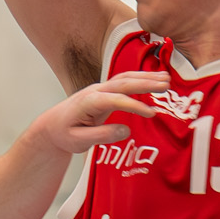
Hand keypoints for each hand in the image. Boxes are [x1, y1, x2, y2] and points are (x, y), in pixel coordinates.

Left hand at [37, 73, 169, 154]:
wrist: (52, 126)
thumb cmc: (64, 134)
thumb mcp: (79, 141)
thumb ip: (101, 135)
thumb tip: (125, 131)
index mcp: (88, 102)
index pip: (115, 101)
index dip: (135, 106)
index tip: (151, 114)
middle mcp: (95, 91)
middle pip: (123, 82)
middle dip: (145, 83)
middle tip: (166, 85)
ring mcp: (100, 89)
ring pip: (125, 78)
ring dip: (146, 77)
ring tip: (167, 80)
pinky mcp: (105, 91)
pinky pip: (124, 81)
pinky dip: (140, 78)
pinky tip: (154, 80)